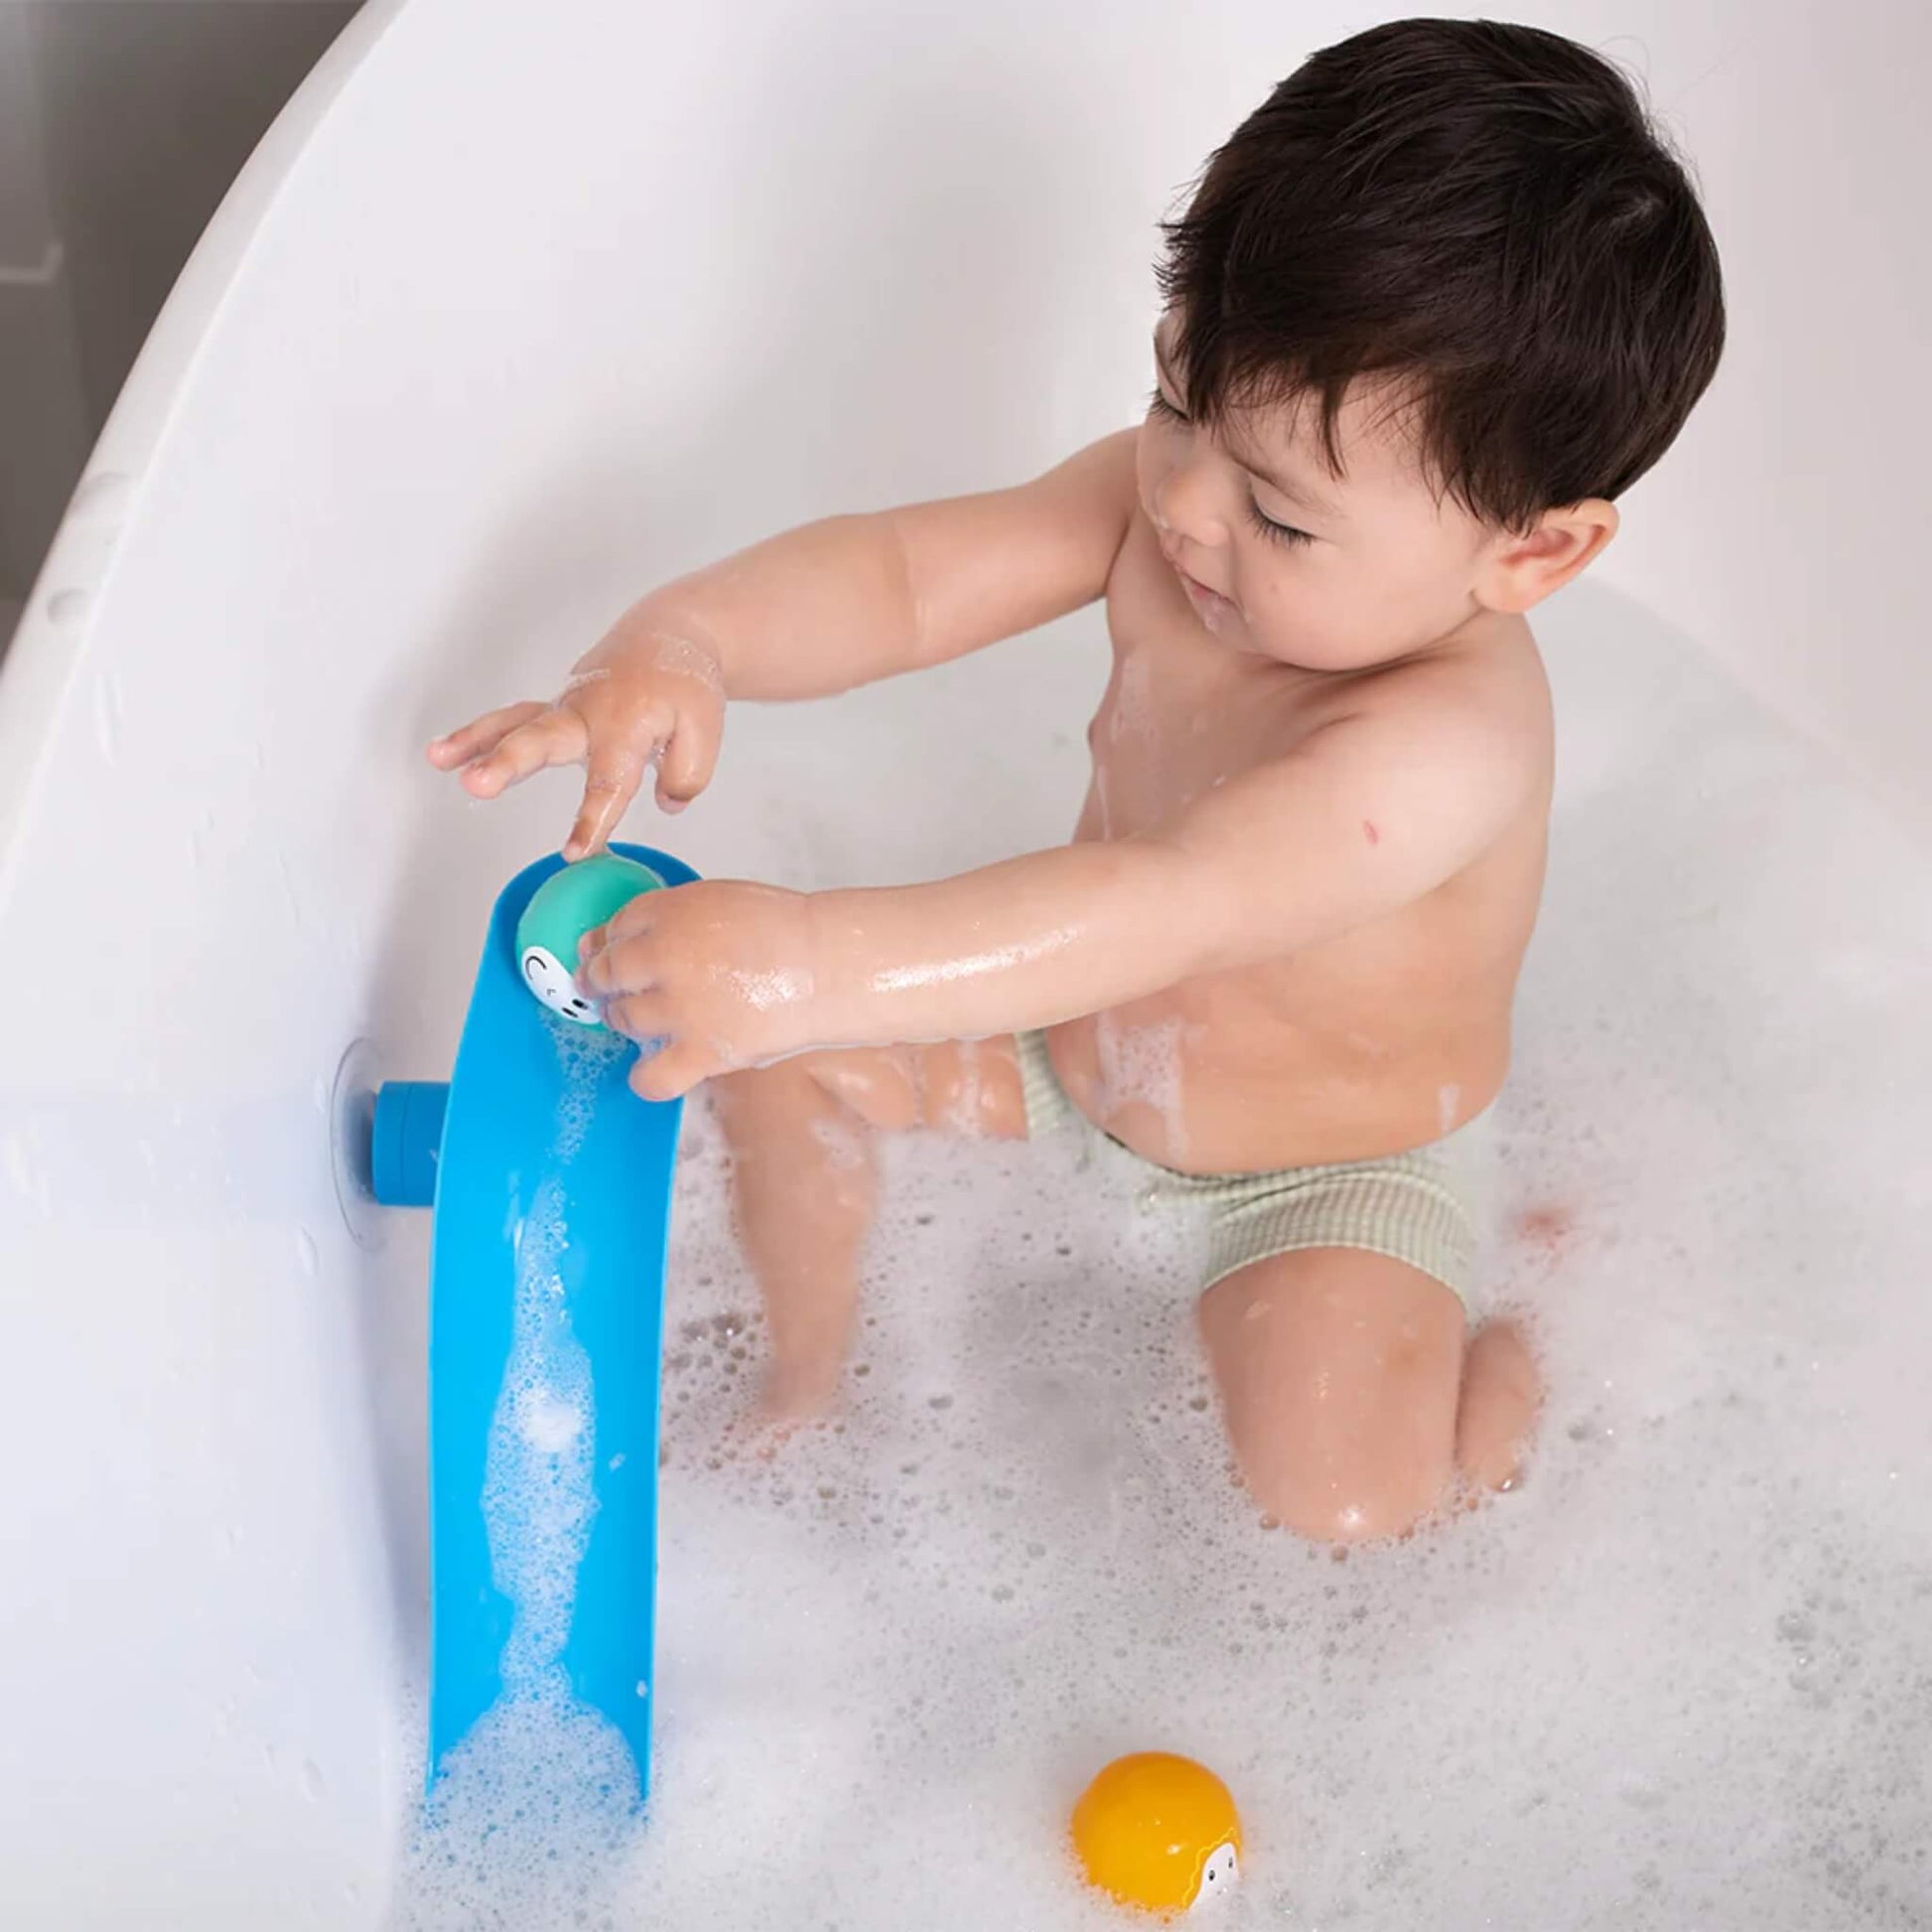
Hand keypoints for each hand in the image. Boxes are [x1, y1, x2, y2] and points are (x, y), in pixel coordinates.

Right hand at [426, 605, 726, 859]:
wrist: (668, 637)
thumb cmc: (684, 687)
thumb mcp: (705, 731)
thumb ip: (687, 775)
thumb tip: (664, 803)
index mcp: (627, 724)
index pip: (609, 782)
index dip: (593, 819)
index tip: (577, 853)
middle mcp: (587, 713)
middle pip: (542, 740)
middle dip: (507, 763)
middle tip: (475, 784)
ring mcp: (565, 707)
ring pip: (516, 723)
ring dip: (474, 742)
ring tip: (438, 759)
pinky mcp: (553, 708)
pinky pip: (513, 720)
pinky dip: (477, 734)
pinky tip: (444, 754)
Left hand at [577, 881, 821, 1100]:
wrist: (827, 965)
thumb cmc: (784, 930)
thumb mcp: (718, 900)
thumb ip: (669, 915)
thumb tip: (613, 938)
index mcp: (671, 912)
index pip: (617, 927)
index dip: (610, 942)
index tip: (611, 952)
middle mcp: (665, 958)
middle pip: (608, 972)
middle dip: (601, 981)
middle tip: (609, 988)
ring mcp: (679, 1008)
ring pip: (623, 1019)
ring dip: (625, 1020)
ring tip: (645, 1019)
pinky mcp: (700, 1051)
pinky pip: (651, 1077)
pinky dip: (645, 1077)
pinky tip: (655, 1067)